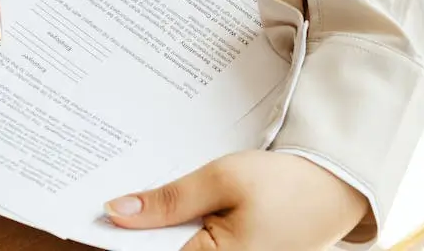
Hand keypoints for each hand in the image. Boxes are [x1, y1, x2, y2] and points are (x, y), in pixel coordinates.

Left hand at [104, 151, 368, 250]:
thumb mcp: (221, 180)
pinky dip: (174, 232)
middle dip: (135, 232)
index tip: (89, 216)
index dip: (119, 237)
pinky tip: (160, 212)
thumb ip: (168, 200)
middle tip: (110, 202)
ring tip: (132, 203)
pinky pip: (191, 246)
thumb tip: (116, 211)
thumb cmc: (284, 183)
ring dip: (156, 231)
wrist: (334, 188)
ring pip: (174, 248)